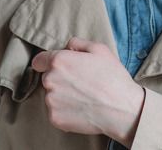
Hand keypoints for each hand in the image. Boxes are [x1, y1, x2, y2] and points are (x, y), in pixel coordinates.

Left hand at [31, 37, 145, 146]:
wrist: (122, 109)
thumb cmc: (112, 77)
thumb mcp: (99, 49)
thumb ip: (77, 43)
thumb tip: (66, 47)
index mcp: (59, 61)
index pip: (39, 61)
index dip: (47, 63)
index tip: (58, 68)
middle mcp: (50, 80)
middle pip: (47, 78)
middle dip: (59, 79)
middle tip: (80, 84)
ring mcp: (51, 101)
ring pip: (51, 96)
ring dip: (61, 96)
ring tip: (83, 97)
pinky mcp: (55, 118)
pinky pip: (55, 112)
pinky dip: (65, 111)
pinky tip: (81, 108)